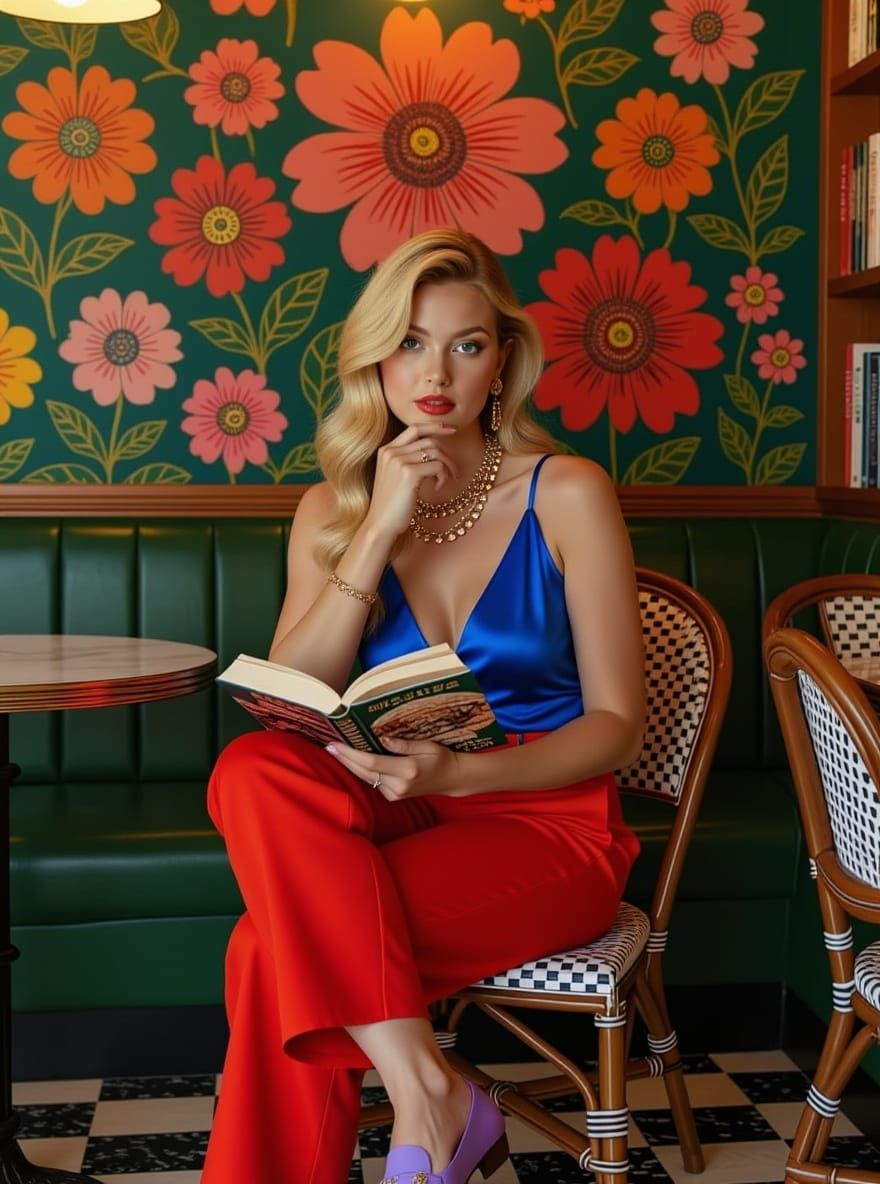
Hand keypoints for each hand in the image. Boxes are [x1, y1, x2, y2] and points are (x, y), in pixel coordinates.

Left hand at [324, 736, 466, 799]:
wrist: (451, 779)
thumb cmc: (441, 758)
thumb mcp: (427, 745)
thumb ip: (403, 744)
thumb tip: (381, 739)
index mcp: (408, 770)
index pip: (372, 762)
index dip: (351, 754)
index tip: (336, 744)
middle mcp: (399, 785)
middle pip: (364, 771)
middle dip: (344, 758)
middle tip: (328, 745)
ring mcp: (395, 793)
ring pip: (366, 778)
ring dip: (349, 765)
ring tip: (335, 751)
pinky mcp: (393, 797)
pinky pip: (372, 782)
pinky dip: (361, 771)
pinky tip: (352, 760)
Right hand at [363, 424, 457, 542]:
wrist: (381, 524)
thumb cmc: (391, 505)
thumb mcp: (395, 477)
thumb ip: (408, 460)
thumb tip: (435, 452)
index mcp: (386, 450)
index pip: (415, 428)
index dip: (435, 427)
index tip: (452, 429)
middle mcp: (391, 451)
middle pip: (429, 441)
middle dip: (446, 455)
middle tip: (453, 472)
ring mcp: (399, 461)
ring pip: (436, 452)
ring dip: (447, 468)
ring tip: (443, 483)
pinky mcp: (409, 473)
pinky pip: (438, 466)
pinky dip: (443, 477)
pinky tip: (437, 488)